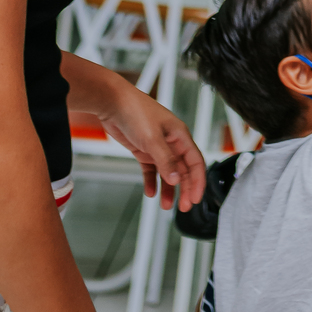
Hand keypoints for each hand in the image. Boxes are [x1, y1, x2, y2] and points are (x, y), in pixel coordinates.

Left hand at [97, 83, 205, 210]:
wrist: (113, 103)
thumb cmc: (136, 113)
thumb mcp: (152, 139)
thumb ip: (165, 160)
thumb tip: (177, 180)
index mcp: (180, 136)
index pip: (195, 162)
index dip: (198, 181)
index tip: (195, 199)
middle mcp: (171, 142)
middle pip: (183, 169)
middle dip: (185, 188)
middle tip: (184, 207)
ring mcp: (157, 146)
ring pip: (168, 172)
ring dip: (169, 189)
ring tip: (166, 206)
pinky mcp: (143, 149)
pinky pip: (151, 169)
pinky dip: (152, 181)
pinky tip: (150, 193)